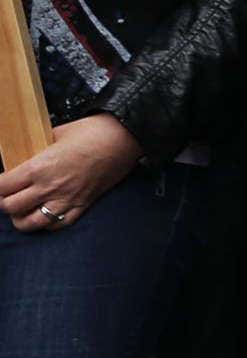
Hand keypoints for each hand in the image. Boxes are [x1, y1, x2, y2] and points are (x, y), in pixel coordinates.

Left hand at [1, 114, 142, 232]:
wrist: (124, 139)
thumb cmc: (92, 132)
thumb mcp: (56, 134)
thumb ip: (39, 148)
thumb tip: (28, 152)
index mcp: (38, 167)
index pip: (1, 186)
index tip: (0, 182)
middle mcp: (49, 187)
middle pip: (10, 207)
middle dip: (4, 201)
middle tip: (7, 194)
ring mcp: (66, 200)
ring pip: (30, 223)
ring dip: (21, 217)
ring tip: (21, 210)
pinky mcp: (82, 205)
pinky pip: (57, 225)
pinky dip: (46, 223)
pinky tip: (44, 214)